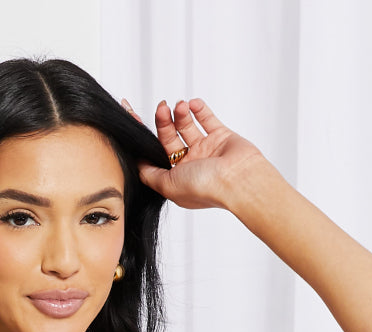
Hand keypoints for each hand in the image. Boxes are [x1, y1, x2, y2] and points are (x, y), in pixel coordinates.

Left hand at [122, 96, 266, 209]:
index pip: (155, 155)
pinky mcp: (222, 138)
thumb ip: (149, 174)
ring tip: (181, 106)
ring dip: (180, 114)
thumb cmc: (205, 187)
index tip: (132, 118)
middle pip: (169, 138)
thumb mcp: (167, 185)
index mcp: (176, 179)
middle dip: (163, 122)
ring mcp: (206, 151)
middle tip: (162, 107)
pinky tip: (193, 104)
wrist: (238, 181)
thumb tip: (136, 164)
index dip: (144, 138)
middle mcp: (190, 165)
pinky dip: (200, 109)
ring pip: (187, 127)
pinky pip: (207, 119)